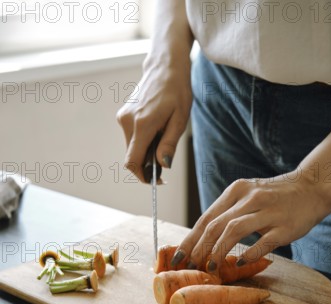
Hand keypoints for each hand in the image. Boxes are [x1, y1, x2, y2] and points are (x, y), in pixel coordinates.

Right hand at [117, 57, 191, 181]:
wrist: (165, 66)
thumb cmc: (177, 91)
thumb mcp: (179, 120)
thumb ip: (169, 144)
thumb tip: (163, 166)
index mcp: (142, 125)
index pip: (133, 162)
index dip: (143, 176)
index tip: (156, 181)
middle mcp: (127, 122)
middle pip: (132, 156)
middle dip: (147, 164)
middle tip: (165, 158)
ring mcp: (123, 117)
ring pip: (132, 147)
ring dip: (146, 151)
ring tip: (164, 136)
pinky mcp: (123, 115)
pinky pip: (132, 137)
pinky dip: (143, 141)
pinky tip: (157, 129)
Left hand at [173, 171, 330, 269]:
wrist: (312, 187)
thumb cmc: (274, 196)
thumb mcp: (248, 195)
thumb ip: (228, 212)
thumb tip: (201, 239)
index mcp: (236, 191)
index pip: (206, 217)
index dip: (190, 239)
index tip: (178, 257)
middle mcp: (250, 198)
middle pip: (215, 225)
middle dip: (198, 248)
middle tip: (191, 266)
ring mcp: (268, 211)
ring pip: (234, 231)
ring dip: (218, 251)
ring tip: (210, 267)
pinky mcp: (284, 226)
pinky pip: (262, 242)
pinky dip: (247, 253)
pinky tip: (237, 262)